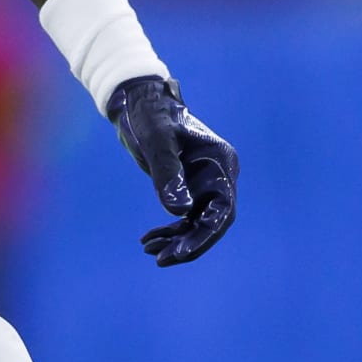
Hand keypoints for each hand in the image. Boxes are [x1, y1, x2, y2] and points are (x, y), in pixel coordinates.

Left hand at [106, 73, 237, 266]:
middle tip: (162, 259)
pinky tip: (148, 240)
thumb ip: (168, 176)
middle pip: (213, 221)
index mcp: (220, 163)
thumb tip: (180, 214)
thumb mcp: (157, 143)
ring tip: (150, 252)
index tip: (182, 253)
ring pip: (197, 223)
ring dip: (176, 240)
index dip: (205, 234)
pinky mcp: (188, 187)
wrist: (138, 101)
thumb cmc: (150, 116)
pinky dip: (169, 231)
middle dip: (189, 243)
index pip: (222, 209)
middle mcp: (218, 175)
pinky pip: (184, 217)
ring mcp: (204, 182)